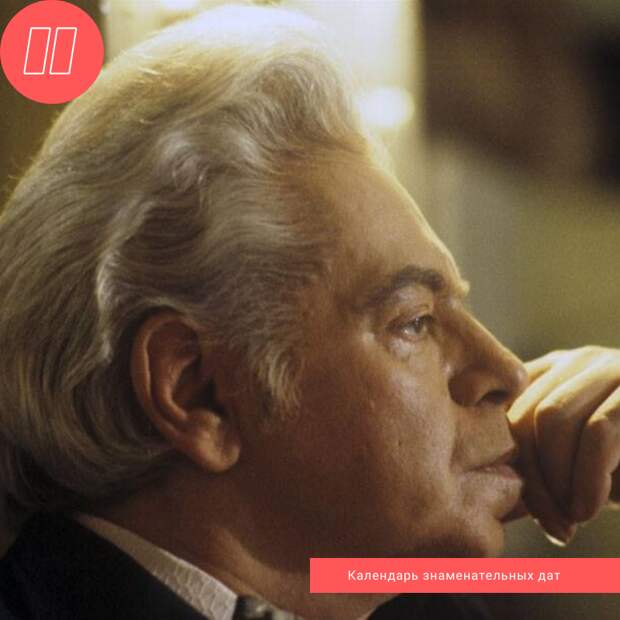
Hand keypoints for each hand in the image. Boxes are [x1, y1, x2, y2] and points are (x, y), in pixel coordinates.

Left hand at [507, 346, 619, 543]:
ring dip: (555, 480)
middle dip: (530, 477)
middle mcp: (577, 361)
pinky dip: (586, 479)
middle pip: (523, 414)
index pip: (505, 413)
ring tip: (571, 519)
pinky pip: (598, 432)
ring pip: (552, 419)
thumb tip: (485, 493)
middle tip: (550, 523)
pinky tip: (589, 508)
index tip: (515, 508)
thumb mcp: (576, 465)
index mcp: (552, 374)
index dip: (507, 463)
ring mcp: (610, 366)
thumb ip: (537, 466)